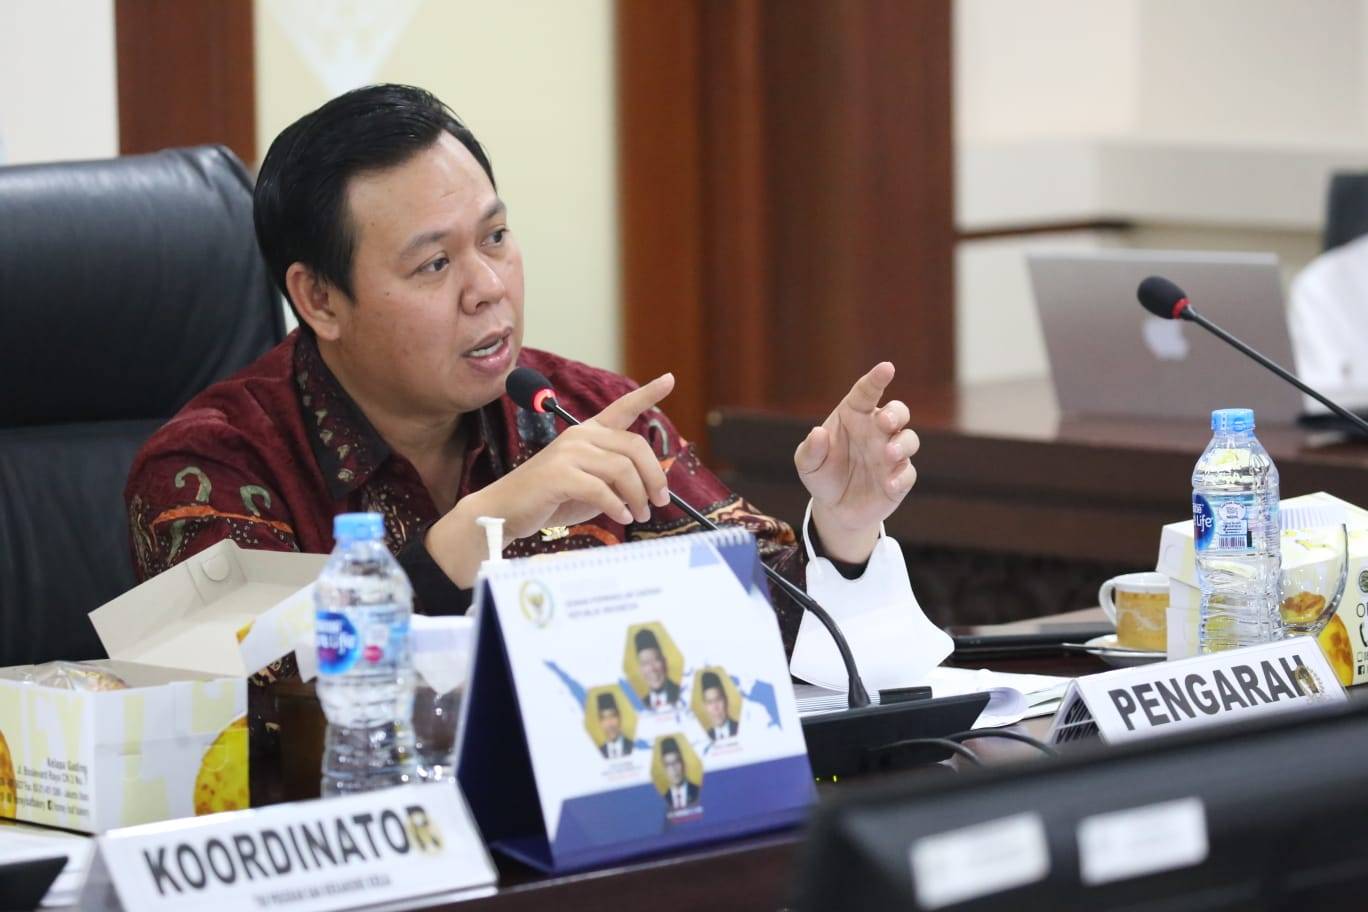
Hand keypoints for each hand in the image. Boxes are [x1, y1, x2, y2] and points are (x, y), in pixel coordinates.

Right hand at [427, 374, 675, 584]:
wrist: (504, 511)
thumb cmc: (550, 499)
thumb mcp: (590, 486)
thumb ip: (616, 480)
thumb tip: (652, 488)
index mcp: (588, 432)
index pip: (622, 407)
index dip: (648, 393)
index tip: (669, 379)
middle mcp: (580, 436)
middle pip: (634, 446)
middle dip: (654, 476)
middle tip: (661, 502)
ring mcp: (568, 453)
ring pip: (622, 469)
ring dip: (638, 497)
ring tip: (640, 515)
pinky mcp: (558, 474)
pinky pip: (601, 490)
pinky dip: (617, 507)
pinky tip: (621, 518)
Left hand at [794, 362, 918, 563]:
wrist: (835, 508)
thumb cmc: (822, 475)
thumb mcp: (807, 464)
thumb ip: (810, 449)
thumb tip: (818, 433)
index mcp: (854, 416)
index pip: (867, 392)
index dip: (876, 379)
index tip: (886, 368)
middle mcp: (877, 431)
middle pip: (898, 411)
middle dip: (896, 413)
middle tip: (885, 423)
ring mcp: (891, 453)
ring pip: (909, 439)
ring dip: (902, 444)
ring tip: (888, 455)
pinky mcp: (900, 478)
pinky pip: (908, 473)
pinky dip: (900, 476)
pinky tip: (888, 484)